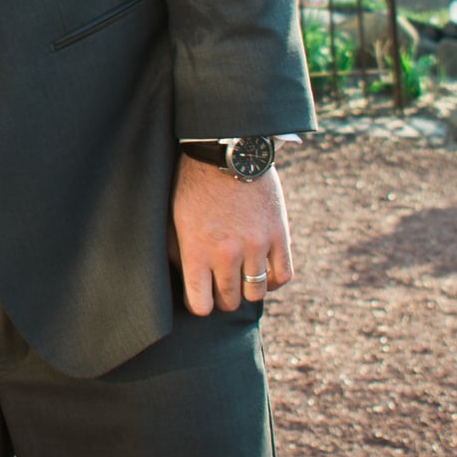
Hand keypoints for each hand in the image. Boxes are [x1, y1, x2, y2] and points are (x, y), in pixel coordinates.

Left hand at [170, 155, 294, 314]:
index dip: (200, 305)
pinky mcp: (279, 236)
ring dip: (247, 290)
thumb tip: (184, 280)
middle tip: (221, 287)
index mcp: (196, 249)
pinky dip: (273, 281)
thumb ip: (178, 252)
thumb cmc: (193, 183)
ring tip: (241, 279)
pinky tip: (263, 273)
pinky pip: (283, 276)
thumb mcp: (174, 217)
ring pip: (255, 293)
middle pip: (228, 301)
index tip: (201, 298)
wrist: (228, 151)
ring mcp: (255, 245)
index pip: (201, 304)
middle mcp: (226, 253)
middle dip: (223, 298)